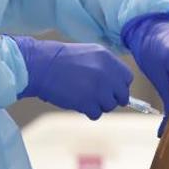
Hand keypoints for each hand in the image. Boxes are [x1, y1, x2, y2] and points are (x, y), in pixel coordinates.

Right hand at [11, 36, 132, 119]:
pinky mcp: (88, 102)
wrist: (41, 65)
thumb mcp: (90, 54)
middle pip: (122, 95)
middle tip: (97, 97)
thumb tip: (116, 84)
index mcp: (108, 59)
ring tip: (83, 97)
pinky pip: (96, 114)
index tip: (111, 89)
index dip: (119, 86)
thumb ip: (106, 67)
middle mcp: (108, 74)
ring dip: (98, 105)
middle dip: (111, 98)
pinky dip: (88, 112)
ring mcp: (99, 89)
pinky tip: (78, 103)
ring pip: (109, 106)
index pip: (127, 78)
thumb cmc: (61, 60)